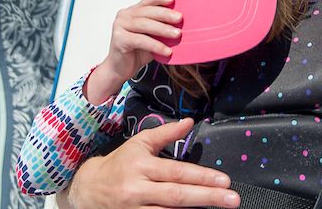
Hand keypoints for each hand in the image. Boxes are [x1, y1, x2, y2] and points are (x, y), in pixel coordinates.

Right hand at [65, 118, 238, 208]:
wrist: (88, 189)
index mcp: (141, 167)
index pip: (177, 172)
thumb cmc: (119, 164)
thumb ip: (166, 133)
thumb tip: (190, 122)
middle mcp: (137, 190)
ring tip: (219, 208)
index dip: (202, 177)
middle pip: (177, 196)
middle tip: (232, 199)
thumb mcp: (139, 144)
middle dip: (208, 197)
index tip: (224, 180)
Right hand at [86, 0, 181, 103]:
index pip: (147, 1)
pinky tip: (167, 51)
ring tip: (177, 34)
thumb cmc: (137, 52)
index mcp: (132, 11)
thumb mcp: (151, 36)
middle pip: (147, 11)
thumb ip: (160, 27)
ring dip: (163, 29)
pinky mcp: (119, 40)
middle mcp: (124, 16)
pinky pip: (141, 40)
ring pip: (144, 24)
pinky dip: (156, 45)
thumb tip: (182, 23)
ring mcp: (120, 26)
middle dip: (165, 14)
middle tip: (179, 18)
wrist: (120, 69)